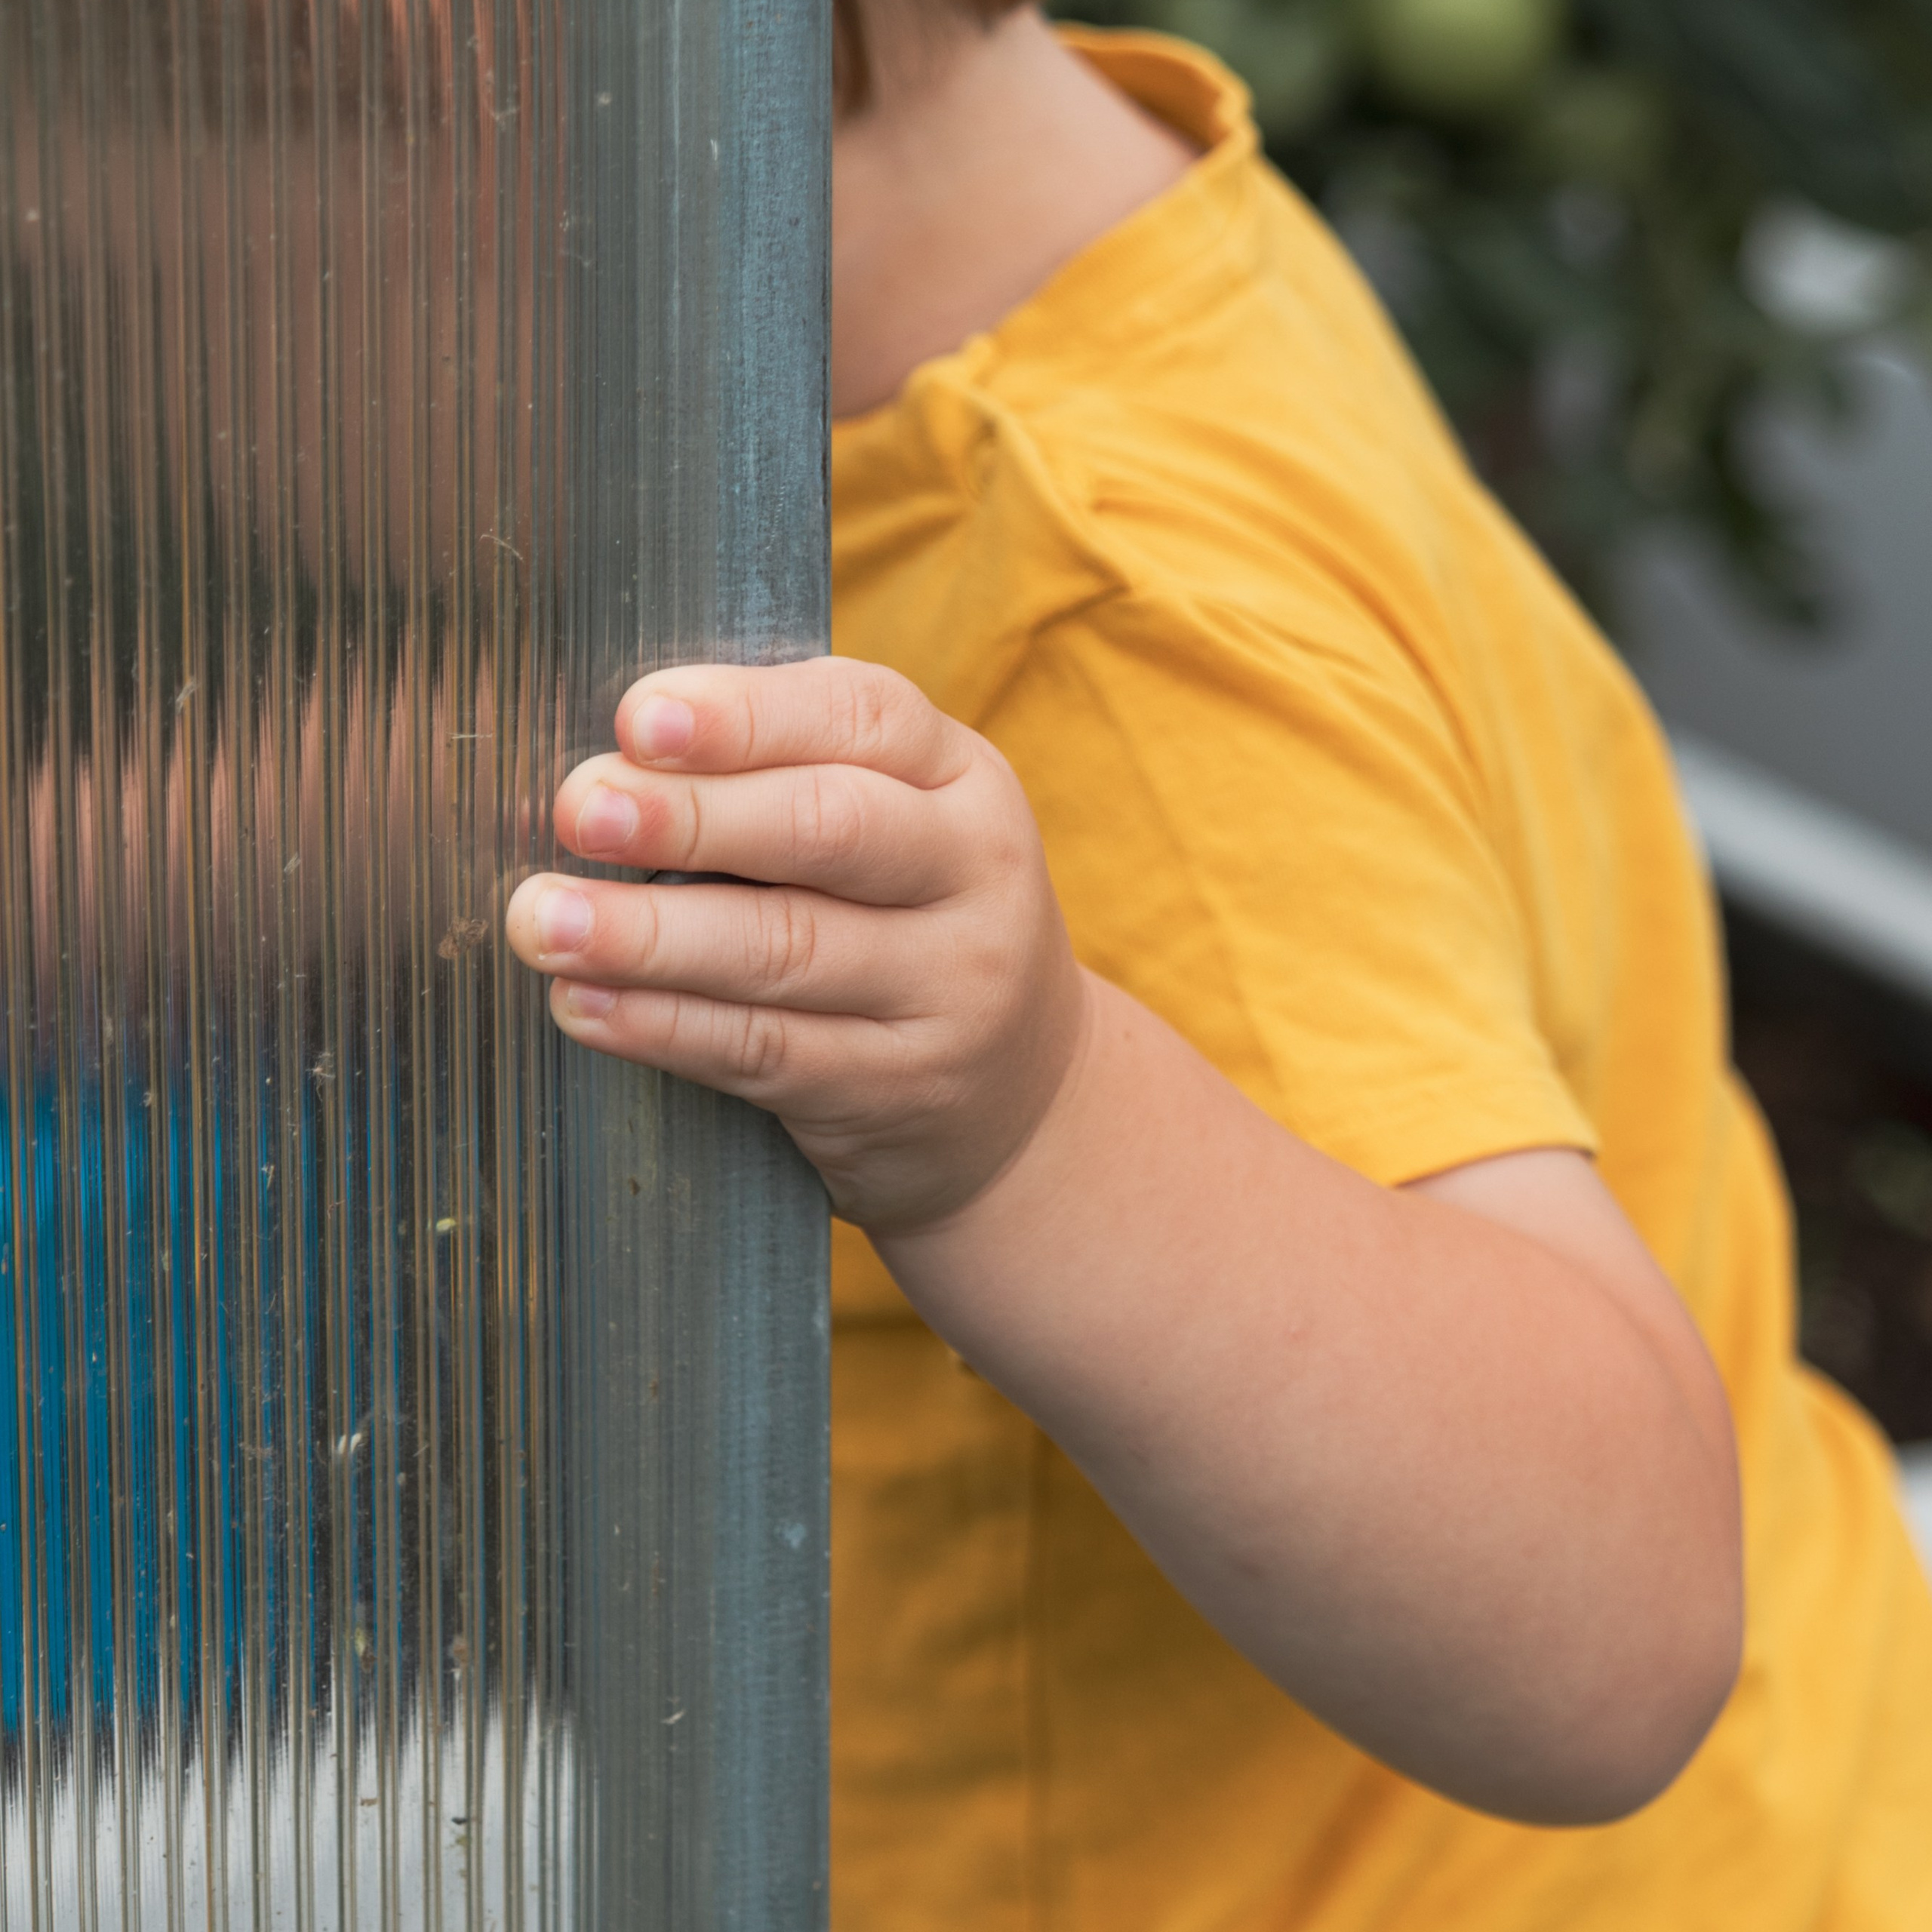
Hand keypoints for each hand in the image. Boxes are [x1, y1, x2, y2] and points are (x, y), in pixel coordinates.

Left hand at [504, 656, 1089, 1230]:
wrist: (1024, 1098)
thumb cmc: (911, 925)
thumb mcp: (900, 825)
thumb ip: (786, 776)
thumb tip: (606, 761)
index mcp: (961, 778)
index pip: (864, 717)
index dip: (745, 716)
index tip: (636, 719)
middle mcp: (972, 875)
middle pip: (829, 830)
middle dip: (692, 818)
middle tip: (577, 810)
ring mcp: (948, 989)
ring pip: (787, 950)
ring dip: (651, 936)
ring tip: (544, 920)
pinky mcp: (897, 1087)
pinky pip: (765, 1052)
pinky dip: (664, 1027)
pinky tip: (586, 1005)